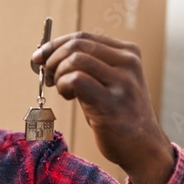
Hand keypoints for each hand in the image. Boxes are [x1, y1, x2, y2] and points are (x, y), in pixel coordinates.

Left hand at [33, 32, 173, 183]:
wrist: (143, 147)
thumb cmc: (119, 116)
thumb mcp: (109, 83)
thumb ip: (89, 67)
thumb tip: (49, 57)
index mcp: (128, 53)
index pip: (83, 36)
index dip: (56, 44)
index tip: (39, 56)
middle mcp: (128, 63)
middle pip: (77, 44)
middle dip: (53, 58)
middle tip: (47, 76)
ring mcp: (122, 81)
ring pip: (75, 60)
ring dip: (58, 74)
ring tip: (62, 89)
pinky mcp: (112, 102)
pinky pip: (76, 80)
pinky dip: (64, 86)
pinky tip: (69, 97)